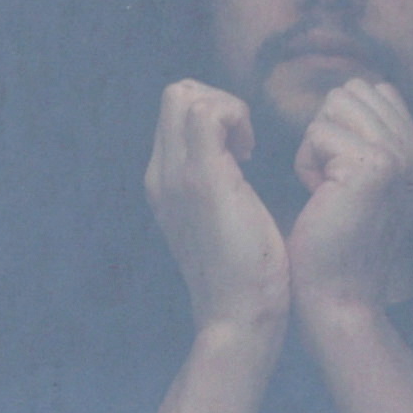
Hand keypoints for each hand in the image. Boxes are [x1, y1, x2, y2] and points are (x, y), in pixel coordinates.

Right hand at [145, 79, 289, 339]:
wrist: (237, 318)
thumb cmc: (245, 277)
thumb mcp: (219, 223)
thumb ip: (216, 190)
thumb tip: (236, 166)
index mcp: (162, 181)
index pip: (175, 112)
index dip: (213, 115)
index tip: (242, 150)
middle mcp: (159, 172)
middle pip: (175, 94)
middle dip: (219, 103)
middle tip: (245, 144)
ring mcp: (175, 174)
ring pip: (185, 94)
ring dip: (228, 108)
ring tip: (248, 149)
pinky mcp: (202, 179)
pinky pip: (209, 112)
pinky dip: (237, 116)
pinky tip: (252, 154)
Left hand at [286, 77, 412, 323]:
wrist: (337, 293)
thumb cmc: (332, 238)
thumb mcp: (360, 182)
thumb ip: (367, 137)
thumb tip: (355, 88)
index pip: (376, 89)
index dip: (339, 121)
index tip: (340, 170)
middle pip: (351, 91)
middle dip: (325, 129)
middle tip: (331, 181)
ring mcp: (400, 158)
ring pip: (333, 106)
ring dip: (314, 146)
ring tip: (327, 189)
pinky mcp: (374, 167)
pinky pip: (317, 133)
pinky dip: (305, 163)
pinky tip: (320, 198)